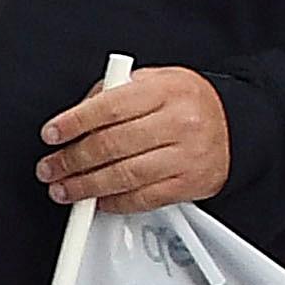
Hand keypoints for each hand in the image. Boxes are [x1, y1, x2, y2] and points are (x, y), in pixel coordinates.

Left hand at [39, 65, 232, 211]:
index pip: (110, 107)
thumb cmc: (187, 102)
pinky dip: (113, 202)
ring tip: (63, 188)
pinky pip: (143, 198)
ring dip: (85, 186)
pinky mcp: (189, 184)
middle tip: (49, 167)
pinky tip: (96, 200)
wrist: (236, 125)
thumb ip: (114, 92)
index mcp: (165, 90)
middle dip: (71, 160)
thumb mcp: (154, 81)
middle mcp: (179, 122)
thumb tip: (74, 118)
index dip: (74, 123)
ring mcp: (186, 155)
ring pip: (124, 176)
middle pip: (112, 145)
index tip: (51, 134)